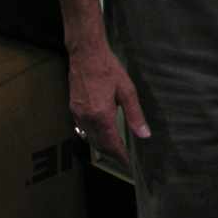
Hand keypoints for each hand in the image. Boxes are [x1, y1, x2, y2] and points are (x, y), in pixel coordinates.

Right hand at [69, 40, 149, 166]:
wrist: (86, 54)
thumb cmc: (108, 68)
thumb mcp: (127, 90)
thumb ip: (135, 114)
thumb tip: (144, 134)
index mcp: (101, 115)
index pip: (111, 144)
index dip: (121, 156)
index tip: (129, 163)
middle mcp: (87, 118)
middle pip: (99, 144)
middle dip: (112, 153)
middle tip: (124, 158)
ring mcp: (77, 114)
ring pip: (90, 138)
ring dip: (102, 146)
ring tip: (115, 150)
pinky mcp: (73, 108)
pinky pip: (83, 129)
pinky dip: (93, 136)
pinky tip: (101, 134)